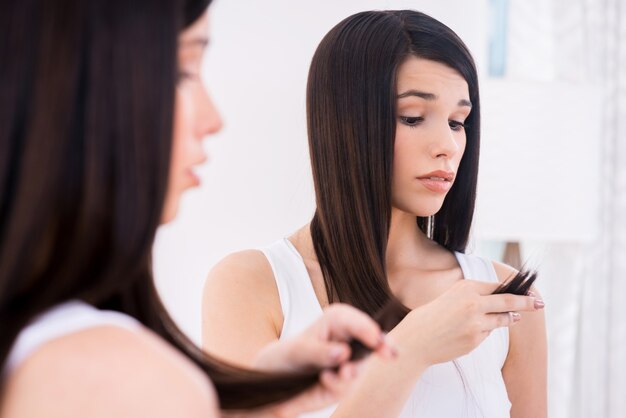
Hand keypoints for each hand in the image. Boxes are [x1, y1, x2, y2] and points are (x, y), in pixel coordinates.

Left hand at [252, 304, 396, 416]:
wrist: (275, 380)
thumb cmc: (287, 356)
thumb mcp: (297, 351)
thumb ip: (320, 351)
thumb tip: (344, 353)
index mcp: (338, 319)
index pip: (359, 322)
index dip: (369, 329)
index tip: (376, 340)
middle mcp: (350, 338)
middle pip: (374, 341)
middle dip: (381, 348)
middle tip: (389, 354)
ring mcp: (351, 361)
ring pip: (360, 367)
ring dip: (350, 373)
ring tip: (337, 375)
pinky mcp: (347, 381)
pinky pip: (347, 386)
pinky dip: (336, 385)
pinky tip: (323, 381)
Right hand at [390, 280, 542, 368]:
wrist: (417, 339)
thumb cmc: (431, 316)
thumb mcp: (450, 297)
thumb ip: (473, 296)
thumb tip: (501, 299)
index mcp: (466, 287)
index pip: (497, 287)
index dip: (513, 289)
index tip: (527, 291)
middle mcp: (473, 302)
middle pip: (508, 301)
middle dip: (527, 302)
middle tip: (540, 303)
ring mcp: (476, 322)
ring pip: (502, 320)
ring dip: (510, 318)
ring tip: (516, 317)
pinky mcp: (475, 339)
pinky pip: (488, 333)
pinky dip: (485, 331)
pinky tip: (469, 332)